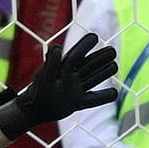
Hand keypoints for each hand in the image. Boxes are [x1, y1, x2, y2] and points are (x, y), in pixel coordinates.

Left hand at [0, 32, 118, 139]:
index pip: (77, 55)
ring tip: (115, 66)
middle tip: (112, 51)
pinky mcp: (78, 102)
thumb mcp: (43, 77)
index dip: (85, 45)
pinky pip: (93, 100)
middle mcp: (72, 77)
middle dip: (100, 58)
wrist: (34, 110)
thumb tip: (57, 47)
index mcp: (63, 68)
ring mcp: (76, 89)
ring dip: (104, 73)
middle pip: (89, 65)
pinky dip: (103, 97)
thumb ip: (51, 63)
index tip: (94, 37)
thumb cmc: (37, 92)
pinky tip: (114, 93)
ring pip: (93, 79)